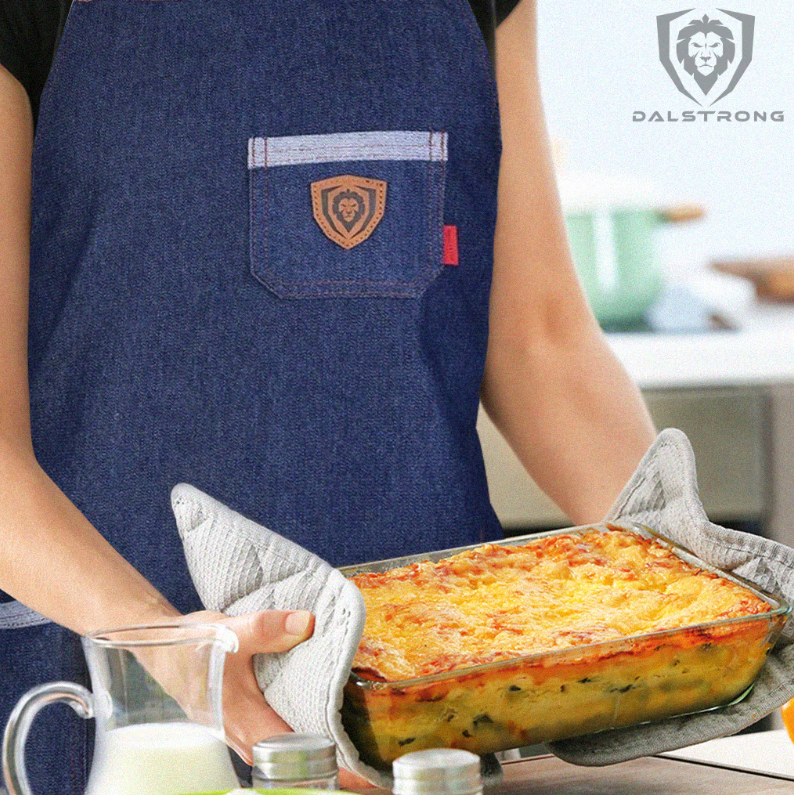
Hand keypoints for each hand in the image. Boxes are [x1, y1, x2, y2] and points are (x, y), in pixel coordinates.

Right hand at [190, 611, 373, 787]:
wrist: (158, 646)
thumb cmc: (190, 643)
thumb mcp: (229, 630)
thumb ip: (266, 627)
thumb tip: (307, 623)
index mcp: (243, 719)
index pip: (296, 753)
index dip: (332, 766)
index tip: (364, 778)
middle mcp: (242, 734)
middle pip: (293, 765)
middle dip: (330, 770)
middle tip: (371, 772)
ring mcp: (239, 732)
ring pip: (283, 757)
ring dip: (314, 758)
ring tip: (352, 757)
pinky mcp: (238, 722)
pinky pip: (273, 741)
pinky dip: (298, 742)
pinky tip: (317, 730)